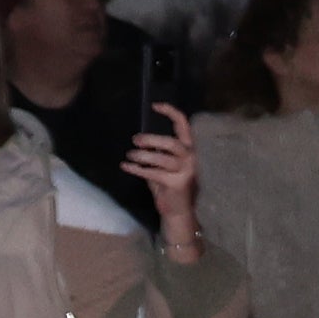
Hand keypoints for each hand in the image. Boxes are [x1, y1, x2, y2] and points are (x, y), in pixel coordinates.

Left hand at [129, 104, 204, 251]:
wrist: (177, 211)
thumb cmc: (169, 185)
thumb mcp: (165, 164)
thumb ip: (159, 151)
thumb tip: (140, 138)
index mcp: (189, 149)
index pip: (184, 125)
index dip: (171, 113)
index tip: (154, 106)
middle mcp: (192, 158)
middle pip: (172, 142)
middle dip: (152, 140)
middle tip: (135, 140)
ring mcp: (186, 171)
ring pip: (161, 158)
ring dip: (142, 156)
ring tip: (130, 155)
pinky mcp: (177, 183)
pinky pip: (153, 173)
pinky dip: (137, 169)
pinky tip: (126, 166)